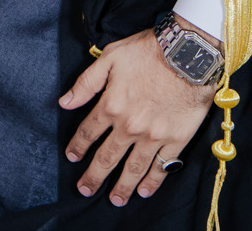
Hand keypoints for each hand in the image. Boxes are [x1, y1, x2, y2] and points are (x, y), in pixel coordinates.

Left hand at [58, 17, 215, 204]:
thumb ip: (86, 83)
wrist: (187, 54)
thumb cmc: (148, 51)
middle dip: (94, 176)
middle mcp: (129, 126)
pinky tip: (144, 191)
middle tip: (84, 190)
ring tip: (114, 200)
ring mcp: (153, 136)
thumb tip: (65, 102)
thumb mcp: (109, 57)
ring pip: (133, 168)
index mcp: (111, 105)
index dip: (78, 146)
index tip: (72, 157)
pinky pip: (162, 166)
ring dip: (122, 186)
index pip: (88, 132)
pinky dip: (153, 181)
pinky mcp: (176, 139)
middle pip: (107, 157)